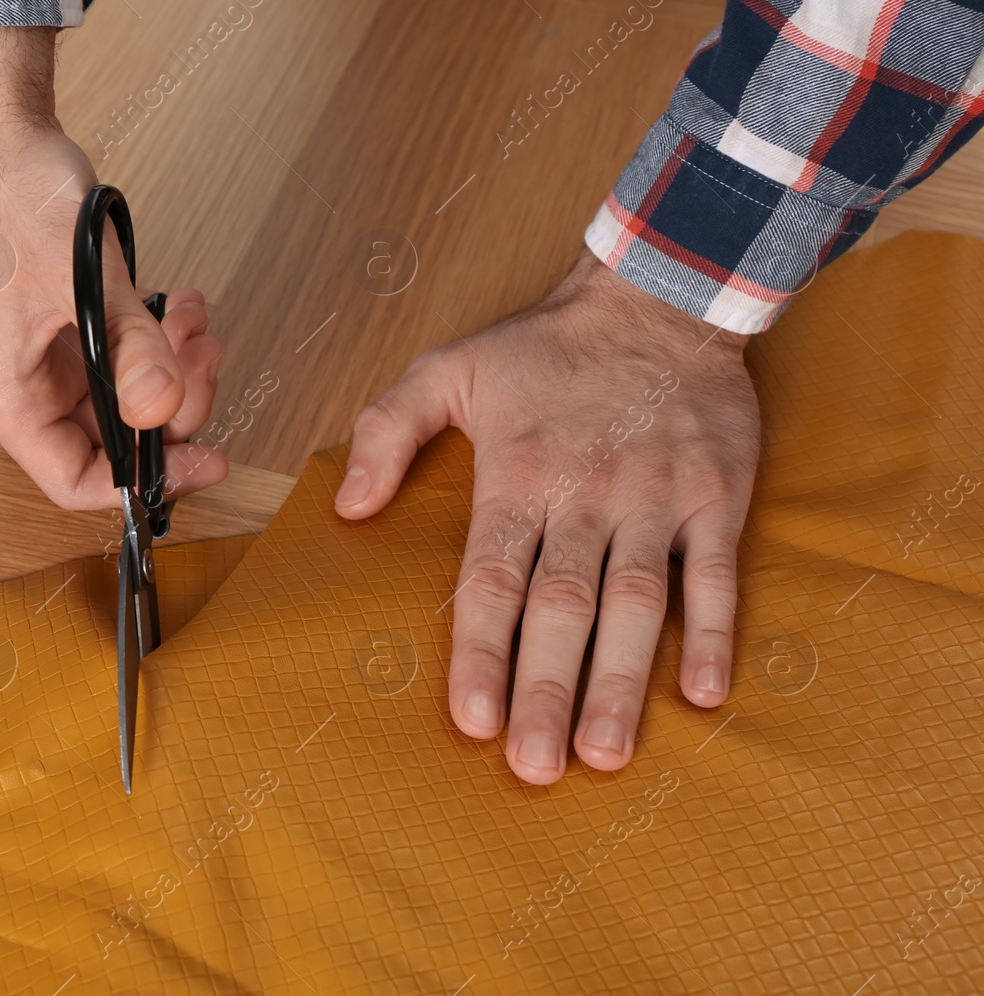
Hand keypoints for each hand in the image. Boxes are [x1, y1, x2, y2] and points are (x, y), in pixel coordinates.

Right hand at [0, 28, 225, 508]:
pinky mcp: (64, 324)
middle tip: (203, 360)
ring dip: (172, 368)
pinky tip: (179, 305)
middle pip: (111, 442)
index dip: (145, 482)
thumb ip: (128, 347)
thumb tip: (163, 411)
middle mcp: (21, 384)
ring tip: (195, 323)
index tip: (204, 458)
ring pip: (125, 398)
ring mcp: (44, 354)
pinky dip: (158, 337)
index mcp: (6, 393)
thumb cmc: (5, 192)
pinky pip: (123, 356)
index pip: (75, 480)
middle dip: (172, 407)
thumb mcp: (77, 275)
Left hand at [335, 250, 759, 783]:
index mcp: (517, 474)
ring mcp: (654, 499)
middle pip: (561, 607)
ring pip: (636, 603)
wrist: (658, 297)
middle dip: (546, 689)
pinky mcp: (714, 497)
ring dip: (621, 680)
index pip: (492, 579)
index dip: (480, 651)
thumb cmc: (544, 348)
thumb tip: (348, 506)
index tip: (472, 719)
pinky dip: (714, 633)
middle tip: (536, 767)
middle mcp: (585, 496)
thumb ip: (388, 431)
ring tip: (605, 753)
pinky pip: (716, 574)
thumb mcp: (446, 368)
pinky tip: (704, 697)